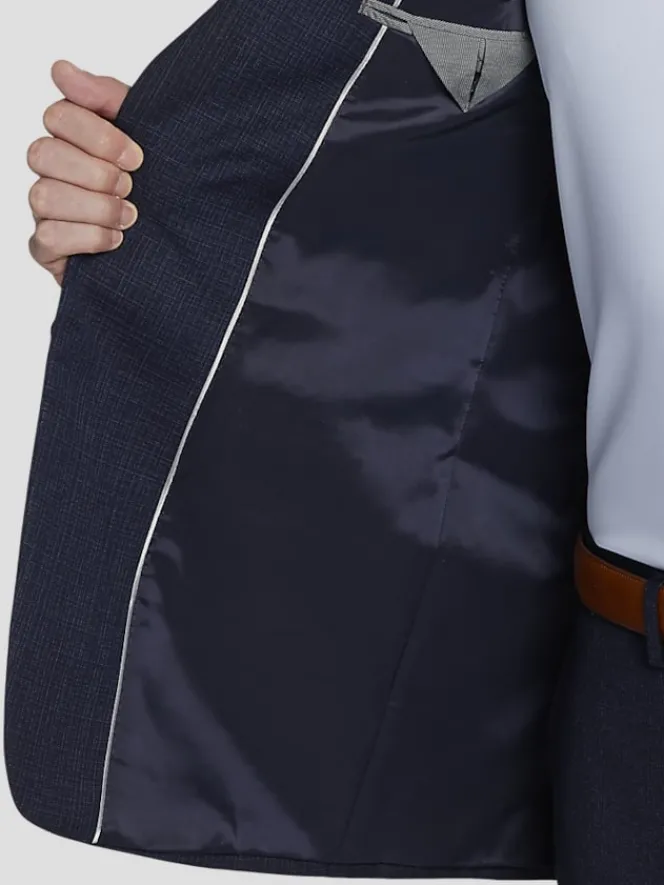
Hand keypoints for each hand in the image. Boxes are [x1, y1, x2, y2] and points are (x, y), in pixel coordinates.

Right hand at [27, 60, 143, 284]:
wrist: (176, 247)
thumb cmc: (157, 188)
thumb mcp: (146, 136)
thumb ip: (106, 98)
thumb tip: (60, 69)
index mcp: (73, 138)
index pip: (58, 115)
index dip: (97, 135)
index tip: (137, 158)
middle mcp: (53, 171)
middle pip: (42, 153)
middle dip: (94, 172)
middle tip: (129, 187)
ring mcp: (46, 211)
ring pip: (43, 195)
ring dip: (94, 206)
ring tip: (130, 217)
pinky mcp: (47, 249)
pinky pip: (46, 237)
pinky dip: (87, 237)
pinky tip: (116, 240)